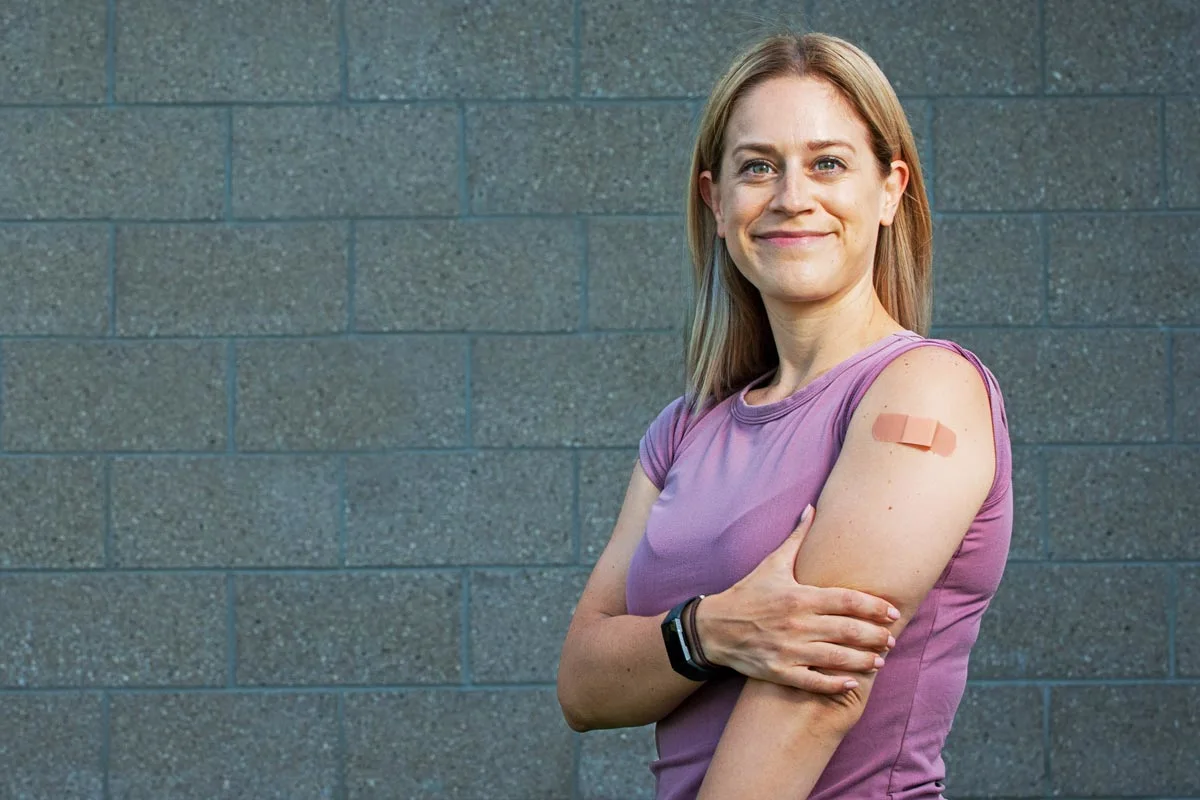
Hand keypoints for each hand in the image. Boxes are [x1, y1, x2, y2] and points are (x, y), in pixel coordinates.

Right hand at [695, 504, 899, 693]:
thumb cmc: (747, 594)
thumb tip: (812, 509)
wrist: (714, 627)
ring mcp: (788, 650)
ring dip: (863, 660)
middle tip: (892, 639)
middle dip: (875, 636)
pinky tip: (852, 683)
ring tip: (881, 660)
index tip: (893, 612)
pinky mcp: (779, 672)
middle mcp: (797, 623)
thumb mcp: (772, 564)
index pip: (847, 600)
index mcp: (800, 596)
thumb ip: (797, 539)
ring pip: (836, 658)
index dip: (874, 607)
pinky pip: (813, 682)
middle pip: (848, 630)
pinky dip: (834, 685)